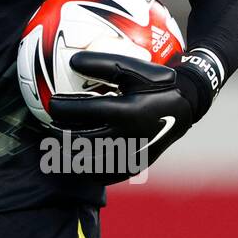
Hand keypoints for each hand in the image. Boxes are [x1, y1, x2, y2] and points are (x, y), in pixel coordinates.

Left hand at [45, 52, 199, 177]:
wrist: (186, 106)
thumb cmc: (157, 82)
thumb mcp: (132, 67)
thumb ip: (101, 63)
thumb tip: (72, 62)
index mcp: (127, 111)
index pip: (83, 112)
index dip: (62, 109)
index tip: (51, 105)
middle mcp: (129, 136)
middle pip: (80, 140)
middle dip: (60, 133)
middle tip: (51, 125)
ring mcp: (132, 155)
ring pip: (89, 162)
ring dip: (70, 153)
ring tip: (59, 142)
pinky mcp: (135, 166)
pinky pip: (104, 175)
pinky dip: (87, 168)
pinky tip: (78, 158)